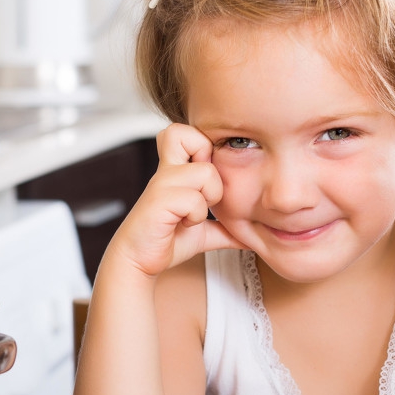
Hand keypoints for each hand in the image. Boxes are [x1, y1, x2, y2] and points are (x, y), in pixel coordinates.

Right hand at [106, 123, 241, 277]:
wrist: (140, 261)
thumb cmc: (168, 241)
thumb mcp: (204, 231)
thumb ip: (226, 227)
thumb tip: (255, 236)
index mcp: (176, 170)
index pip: (187, 132)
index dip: (204, 146)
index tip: (205, 179)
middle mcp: (166, 170)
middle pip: (184, 132)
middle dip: (207, 162)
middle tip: (203, 191)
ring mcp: (161, 184)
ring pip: (206, 172)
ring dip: (208, 197)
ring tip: (193, 214)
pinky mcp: (158, 201)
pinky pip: (194, 199)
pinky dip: (196, 216)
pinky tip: (183, 224)